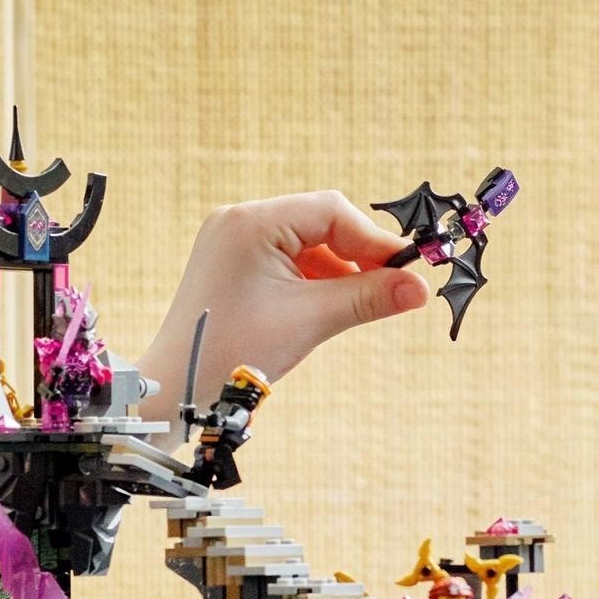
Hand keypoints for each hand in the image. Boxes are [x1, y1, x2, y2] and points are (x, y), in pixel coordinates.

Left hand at [139, 191, 429, 425]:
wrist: (178, 387)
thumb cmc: (235, 351)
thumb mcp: (312, 320)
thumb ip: (369, 297)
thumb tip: (421, 288)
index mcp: (252, 222)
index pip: (332, 211)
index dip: (374, 240)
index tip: (407, 271)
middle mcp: (240, 221)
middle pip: (321, 221)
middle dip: (358, 253)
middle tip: (392, 287)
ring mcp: (234, 240)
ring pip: (308, 242)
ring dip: (339, 269)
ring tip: (362, 302)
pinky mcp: (235, 263)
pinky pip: (289, 258)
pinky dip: (315, 278)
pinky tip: (330, 305)